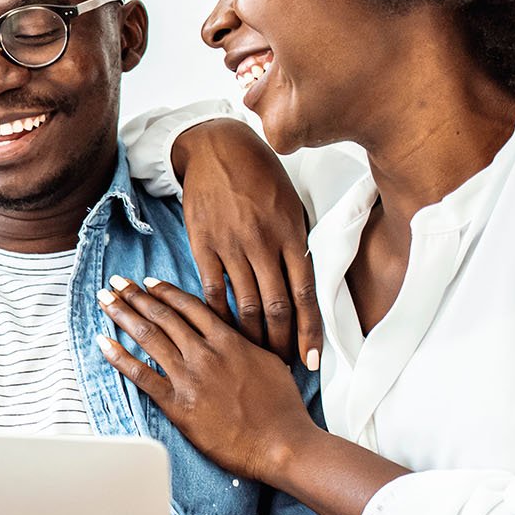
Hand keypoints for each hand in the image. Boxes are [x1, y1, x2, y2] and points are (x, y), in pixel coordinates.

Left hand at [93, 276, 316, 483]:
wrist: (282, 444)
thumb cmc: (282, 410)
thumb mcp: (269, 363)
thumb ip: (246, 345)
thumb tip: (236, 337)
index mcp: (229, 340)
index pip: (189, 306)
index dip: (164, 291)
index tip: (147, 282)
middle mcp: (205, 353)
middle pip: (163, 315)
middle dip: (135, 295)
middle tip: (116, 282)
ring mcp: (189, 377)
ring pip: (148, 336)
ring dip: (122, 315)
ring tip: (104, 301)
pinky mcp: (177, 404)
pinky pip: (141, 375)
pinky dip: (119, 357)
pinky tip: (103, 343)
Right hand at [172, 118, 321, 368]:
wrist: (218, 149)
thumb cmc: (261, 175)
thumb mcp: (292, 205)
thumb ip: (296, 245)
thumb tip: (301, 283)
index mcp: (292, 235)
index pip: (306, 295)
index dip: (309, 332)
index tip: (310, 361)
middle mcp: (264, 244)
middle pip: (276, 307)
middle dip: (280, 342)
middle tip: (280, 365)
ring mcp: (232, 246)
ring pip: (245, 305)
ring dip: (251, 336)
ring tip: (255, 355)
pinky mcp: (203, 246)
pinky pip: (212, 291)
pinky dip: (219, 315)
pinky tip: (223, 332)